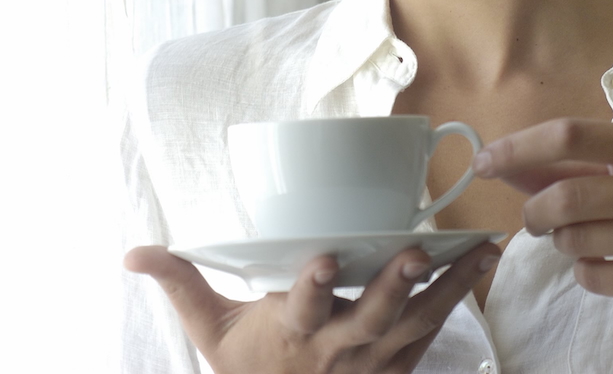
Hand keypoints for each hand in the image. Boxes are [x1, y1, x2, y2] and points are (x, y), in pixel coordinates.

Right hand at [124, 242, 500, 373]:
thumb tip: (133, 251)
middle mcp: (338, 350)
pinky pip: (433, 333)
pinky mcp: (398, 365)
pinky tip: (479, 266)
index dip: (315, 285)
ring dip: (450, 287)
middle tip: (417, 252)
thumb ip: (180, 282)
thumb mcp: (210, 330)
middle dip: (396, 286)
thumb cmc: (247, 369)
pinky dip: (458, 300)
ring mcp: (374, 361)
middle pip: (373, 319)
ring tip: (480, 250)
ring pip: (417, 324)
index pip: (304, 308)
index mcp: (292, 334)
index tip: (326, 257)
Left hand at [474, 118, 612, 371]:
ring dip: (562, 240)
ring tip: (589, 236)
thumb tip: (505, 167)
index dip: (518, 148)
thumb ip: (574, 166)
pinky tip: (611, 261)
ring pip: (572, 241)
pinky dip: (584, 270)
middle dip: (533, 211)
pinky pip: (590, 277)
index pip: (570, 136)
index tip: (483, 161)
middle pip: (564, 197)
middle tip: (533, 218)